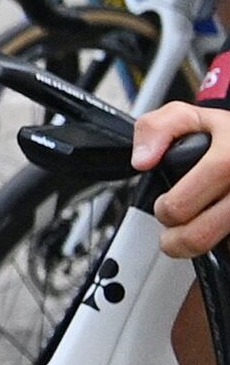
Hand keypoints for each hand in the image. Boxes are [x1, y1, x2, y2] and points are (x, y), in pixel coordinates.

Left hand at [137, 103, 229, 258]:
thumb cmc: (228, 133)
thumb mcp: (189, 116)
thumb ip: (155, 130)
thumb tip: (142, 160)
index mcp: (227, 159)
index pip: (180, 205)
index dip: (165, 209)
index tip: (165, 205)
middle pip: (199, 236)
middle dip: (175, 238)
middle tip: (174, 225)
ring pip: (220, 248)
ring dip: (197, 246)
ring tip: (190, 234)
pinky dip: (222, 244)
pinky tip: (216, 229)